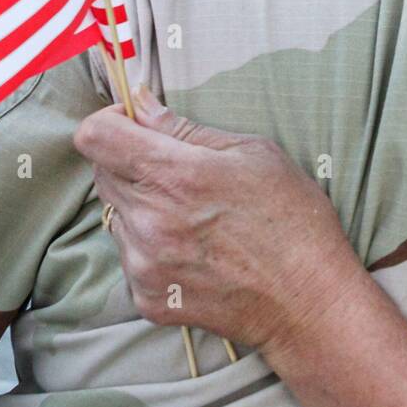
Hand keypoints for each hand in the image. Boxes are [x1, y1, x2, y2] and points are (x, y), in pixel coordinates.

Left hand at [73, 87, 358, 351]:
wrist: (310, 302)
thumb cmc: (295, 220)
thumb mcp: (255, 154)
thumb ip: (186, 129)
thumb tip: (141, 104)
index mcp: (175, 176)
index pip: (96, 136)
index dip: (112, 121)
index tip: (137, 124)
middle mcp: (150, 221)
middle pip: (102, 173)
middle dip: (132, 162)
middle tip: (180, 172)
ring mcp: (145, 264)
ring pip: (116, 216)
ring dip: (142, 207)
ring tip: (194, 218)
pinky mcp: (149, 298)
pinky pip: (131, 258)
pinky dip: (153, 248)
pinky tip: (196, 251)